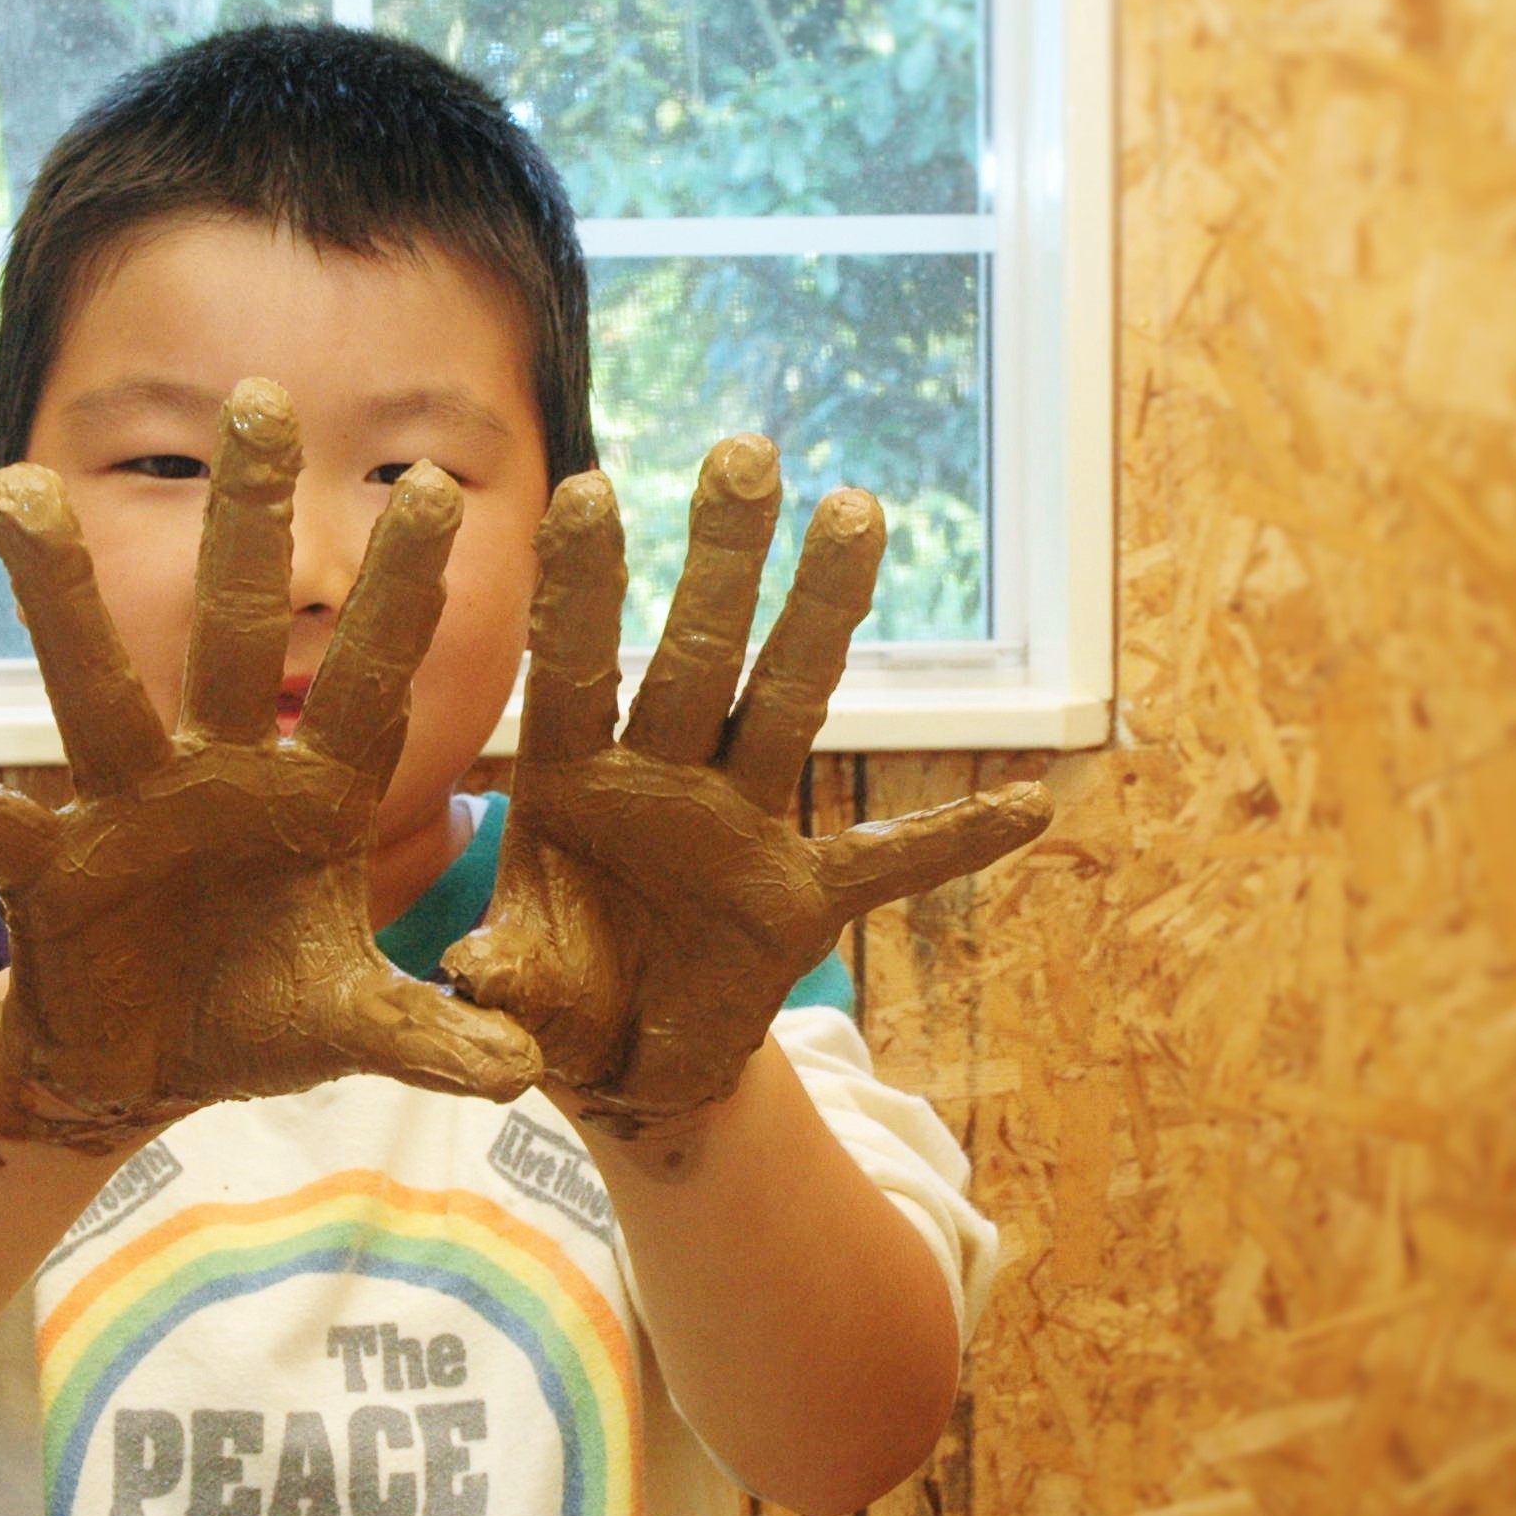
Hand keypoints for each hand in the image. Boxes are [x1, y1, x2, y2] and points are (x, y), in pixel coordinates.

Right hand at [0, 379, 539, 1163]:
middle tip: (263, 400)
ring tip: (19, 486)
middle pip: (241, 634)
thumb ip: (436, 1036)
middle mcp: (219, 774)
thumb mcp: (358, 1030)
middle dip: (251, 524)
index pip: (371, 679)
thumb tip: (524, 1068)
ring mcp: (128, 809)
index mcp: (315, 797)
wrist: (153, 1066)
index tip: (435, 484)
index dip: (401, 594)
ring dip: (60, 594)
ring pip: (96, 685)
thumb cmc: (261, 1018)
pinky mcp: (50, 868)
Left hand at [443, 436, 1050, 1134]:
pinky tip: (1032, 805)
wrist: (624, 1064)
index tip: (588, 488)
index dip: (583, 589)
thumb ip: (505, 978)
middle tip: (744, 452)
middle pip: (699, 655)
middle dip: (721, 560)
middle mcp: (662, 780)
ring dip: (823, 610)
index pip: (576, 669)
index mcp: (573, 784)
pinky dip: (955, 839)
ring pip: (788, 702)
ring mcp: (740, 826)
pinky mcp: (801, 897)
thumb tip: (484, 972)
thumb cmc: (557, 1001)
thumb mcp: (517, 993)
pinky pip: (887, 861)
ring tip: (854, 511)